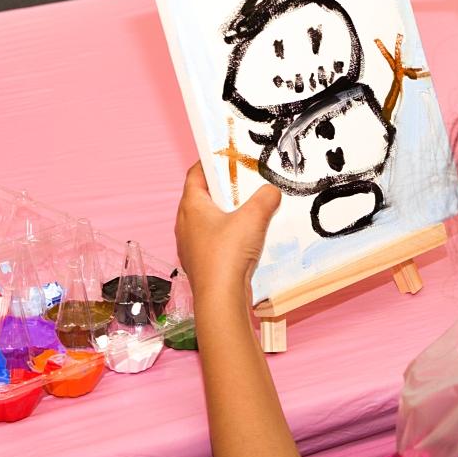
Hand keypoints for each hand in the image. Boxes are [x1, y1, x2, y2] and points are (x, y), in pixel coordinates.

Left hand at [175, 162, 281, 306]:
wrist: (220, 299)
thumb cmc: (228, 254)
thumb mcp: (254, 217)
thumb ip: (265, 198)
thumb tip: (271, 191)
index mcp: (191, 206)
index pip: (195, 174)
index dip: (210, 163)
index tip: (227, 157)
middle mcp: (185, 224)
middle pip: (202, 197)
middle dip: (223, 189)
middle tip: (244, 183)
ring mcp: (191, 245)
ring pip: (208, 220)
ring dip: (227, 214)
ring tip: (250, 211)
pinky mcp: (201, 263)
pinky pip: (213, 240)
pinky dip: (228, 235)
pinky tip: (247, 240)